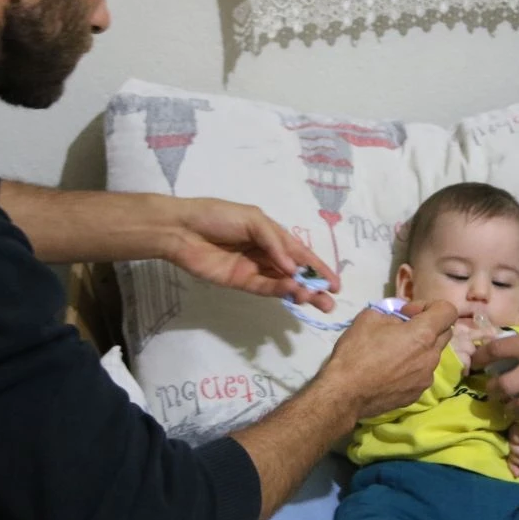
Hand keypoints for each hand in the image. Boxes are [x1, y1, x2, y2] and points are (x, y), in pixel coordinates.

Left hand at [161, 198, 338, 310]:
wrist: (182, 229)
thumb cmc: (218, 216)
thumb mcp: (253, 219)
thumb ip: (275, 242)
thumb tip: (294, 268)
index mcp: (272, 235)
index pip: (301, 253)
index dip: (319, 268)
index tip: (336, 284)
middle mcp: (266, 254)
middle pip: (296, 272)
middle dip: (314, 287)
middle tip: (330, 303)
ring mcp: (253, 269)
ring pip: (282, 283)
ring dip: (298, 291)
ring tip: (313, 299)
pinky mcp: (239, 281)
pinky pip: (264, 287)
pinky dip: (279, 289)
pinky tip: (292, 290)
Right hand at [318, 301, 458, 419]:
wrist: (345, 393)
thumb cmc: (356, 352)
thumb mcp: (369, 318)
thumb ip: (391, 314)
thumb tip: (399, 321)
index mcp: (423, 335)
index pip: (448, 311)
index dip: (429, 305)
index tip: (407, 313)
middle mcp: (431, 357)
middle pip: (444, 333)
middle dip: (427, 326)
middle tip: (401, 329)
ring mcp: (426, 379)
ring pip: (431, 356)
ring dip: (419, 349)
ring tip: (393, 352)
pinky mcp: (416, 394)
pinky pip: (421, 374)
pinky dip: (411, 368)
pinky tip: (389, 371)